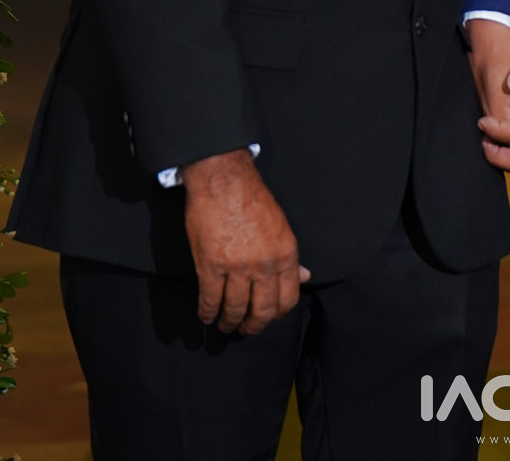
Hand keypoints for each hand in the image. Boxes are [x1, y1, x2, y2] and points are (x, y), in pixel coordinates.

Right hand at [181, 148, 309, 334]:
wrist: (224, 179)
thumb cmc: (252, 199)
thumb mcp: (280, 226)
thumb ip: (290, 257)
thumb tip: (303, 277)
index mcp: (285, 253)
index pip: (287, 299)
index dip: (275, 315)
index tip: (266, 318)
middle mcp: (264, 264)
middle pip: (261, 312)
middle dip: (252, 327)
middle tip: (244, 329)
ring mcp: (236, 267)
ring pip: (234, 310)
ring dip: (228, 323)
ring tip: (224, 324)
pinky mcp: (210, 265)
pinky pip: (210, 300)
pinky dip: (207, 312)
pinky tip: (206, 315)